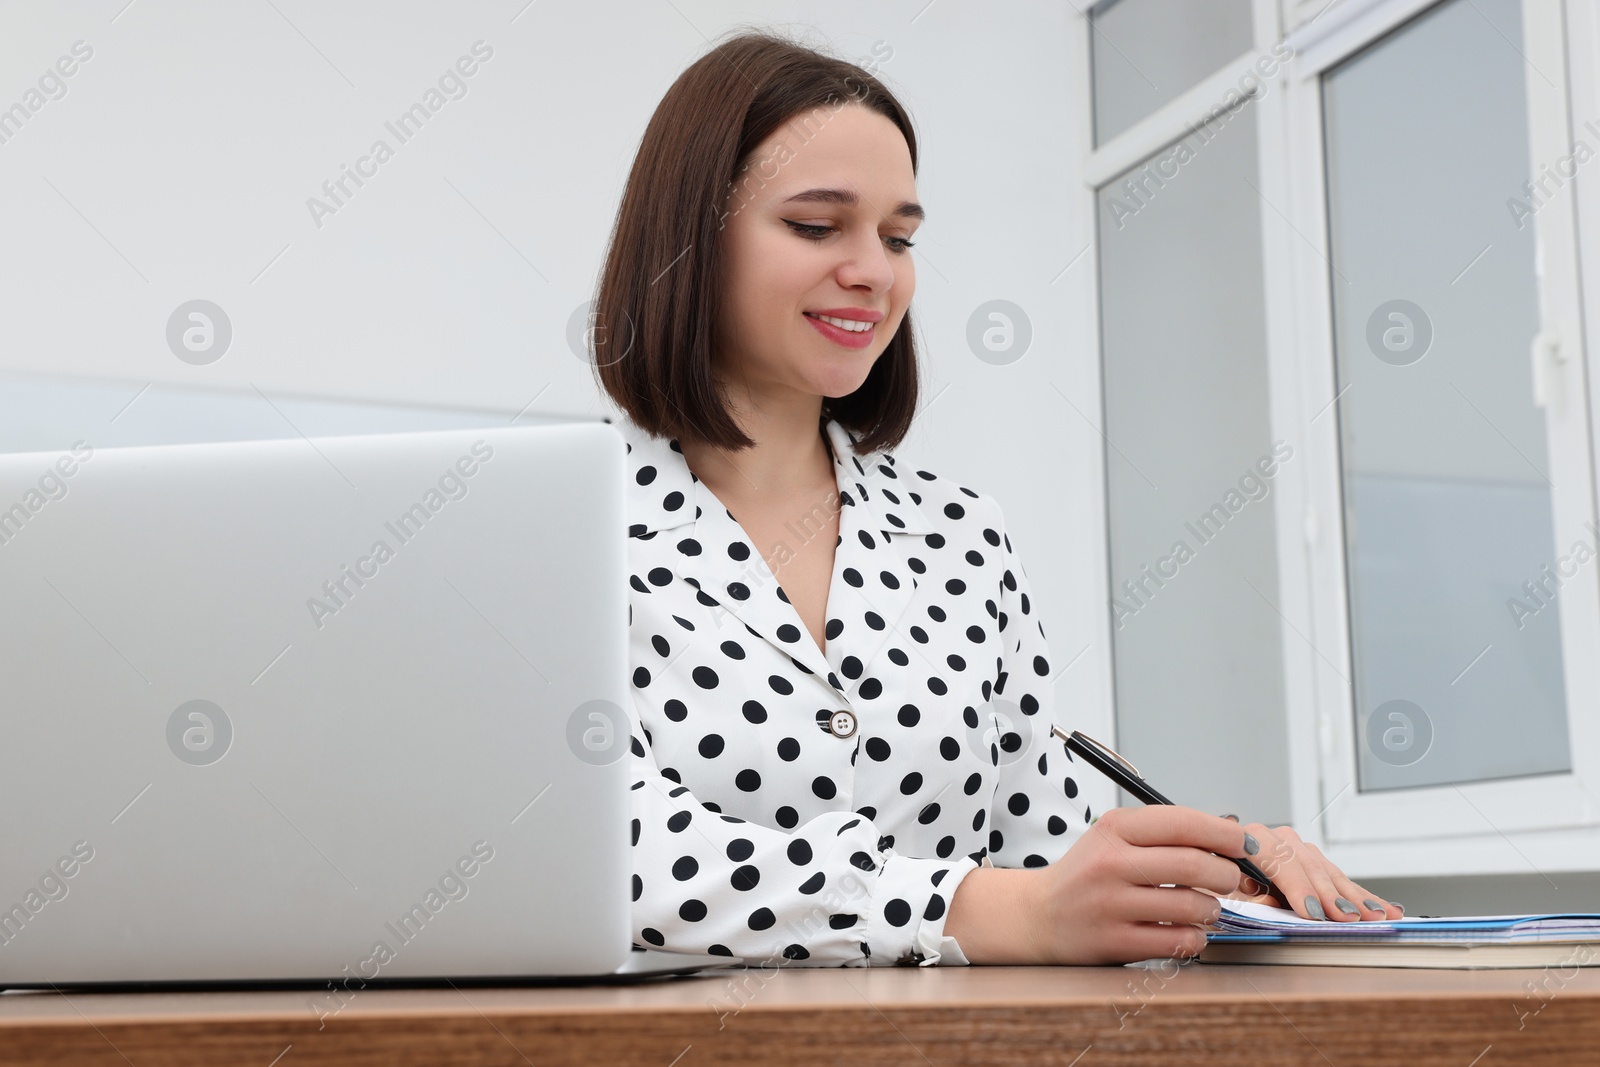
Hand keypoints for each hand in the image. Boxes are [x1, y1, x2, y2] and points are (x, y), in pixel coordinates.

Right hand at [946, 805, 1255, 964]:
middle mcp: (1110, 864)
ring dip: (1213, 909)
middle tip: (1230, 879)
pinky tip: (1187, 931)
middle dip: (1226, 874)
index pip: (1182, 822)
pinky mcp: (1115, 942)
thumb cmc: (1087, 874)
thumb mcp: (1113, 838)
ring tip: (1207, 907)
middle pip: (1194, 864)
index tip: (1244, 843)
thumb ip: (1162, 834)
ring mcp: (1111, 905)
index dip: (1224, 833)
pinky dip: (1195, 938)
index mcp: (1113, 829)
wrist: (1039, 914)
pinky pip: (1177, 941)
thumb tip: (1228, 837)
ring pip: (1191, 906)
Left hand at [1216, 815, 1401, 922]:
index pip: (1277, 860)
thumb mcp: (1222, 894)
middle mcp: (1274, 837)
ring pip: (1328, 871)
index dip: (1297, 888)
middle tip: (1348, 917)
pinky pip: (1338, 877)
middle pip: (1307, 865)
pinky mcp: (1311, 860)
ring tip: (1375, 915)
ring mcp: (1295, 847)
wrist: (1211, 871)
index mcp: (1246, 839)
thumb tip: (1275, 903)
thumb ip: (1247, 898)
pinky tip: (1383, 907)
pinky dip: (1360, 895)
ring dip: (1353, 896)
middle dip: (1330, 894)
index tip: (1312, 912)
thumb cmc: (1215, 885)